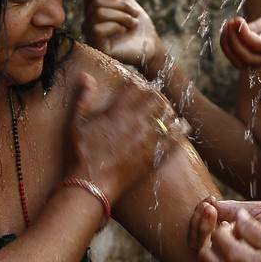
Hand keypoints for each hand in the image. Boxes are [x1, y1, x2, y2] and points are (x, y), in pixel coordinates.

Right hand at [66, 72, 184, 204]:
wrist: (92, 185)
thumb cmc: (81, 154)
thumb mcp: (76, 123)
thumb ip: (83, 98)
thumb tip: (86, 76)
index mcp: (118, 111)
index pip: (135, 87)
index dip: (138, 82)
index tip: (138, 84)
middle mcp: (136, 122)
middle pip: (155, 99)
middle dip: (155, 94)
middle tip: (154, 96)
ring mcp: (148, 139)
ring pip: (168, 116)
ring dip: (168, 110)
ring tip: (167, 109)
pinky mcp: (154, 156)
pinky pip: (174, 140)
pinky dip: (181, 131)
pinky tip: (184, 126)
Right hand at [82, 0, 166, 73]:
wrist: (150, 45)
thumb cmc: (139, 26)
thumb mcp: (126, 4)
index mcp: (94, 11)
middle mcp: (88, 23)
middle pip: (96, 2)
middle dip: (120, 5)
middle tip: (135, 13)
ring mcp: (90, 35)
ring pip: (98, 13)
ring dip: (122, 15)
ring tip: (133, 23)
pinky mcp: (95, 46)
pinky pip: (97, 28)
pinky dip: (116, 26)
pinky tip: (125, 31)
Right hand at [220, 0, 260, 69]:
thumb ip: (258, 26)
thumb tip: (237, 27)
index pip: (240, 58)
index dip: (227, 44)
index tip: (228, 24)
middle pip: (240, 62)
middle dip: (227, 45)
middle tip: (228, 25)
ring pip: (247, 58)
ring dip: (233, 41)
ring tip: (233, 23)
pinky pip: (258, 46)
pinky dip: (244, 36)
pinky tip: (241, 22)